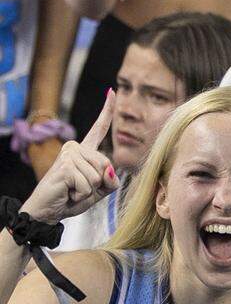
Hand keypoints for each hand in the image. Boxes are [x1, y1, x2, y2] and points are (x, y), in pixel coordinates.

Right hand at [21, 90, 117, 223]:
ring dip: (88, 190)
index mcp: (84, 150)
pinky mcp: (65, 166)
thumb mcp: (98, 190)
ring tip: (72, 190)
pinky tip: (67, 192)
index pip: (99, 128)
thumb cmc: (71, 199)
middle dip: (98, 183)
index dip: (108, 110)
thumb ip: (110, 179)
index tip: (112, 91)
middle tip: (78, 188)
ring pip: (99, 175)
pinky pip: (89, 184)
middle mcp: (76, 147)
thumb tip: (110, 170)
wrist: (46, 212)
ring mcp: (69, 154)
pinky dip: (81, 195)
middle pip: (107, 163)